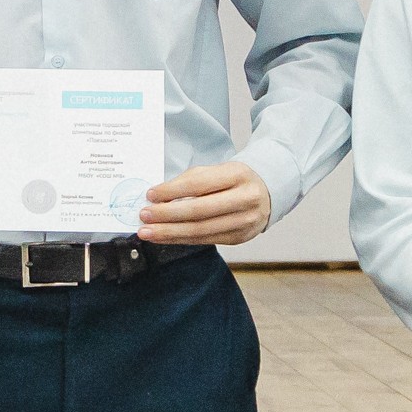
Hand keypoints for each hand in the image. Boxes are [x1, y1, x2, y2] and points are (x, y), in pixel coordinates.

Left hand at [139, 159, 272, 246]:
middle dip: (167, 215)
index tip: (150, 195)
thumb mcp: (218, 171)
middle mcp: (245, 199)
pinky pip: (205, 240)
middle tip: (144, 216)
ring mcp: (245, 221)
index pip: (199, 184)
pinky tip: (165, 237)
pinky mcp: (239, 238)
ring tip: (148, 232)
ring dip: (170, 232)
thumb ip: (190, 181)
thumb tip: (159, 198)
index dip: (172, 191)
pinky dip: (181, 239)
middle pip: (199, 211)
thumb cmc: (234, 180)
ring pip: (201, 230)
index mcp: (238, 174)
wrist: (267, 193)